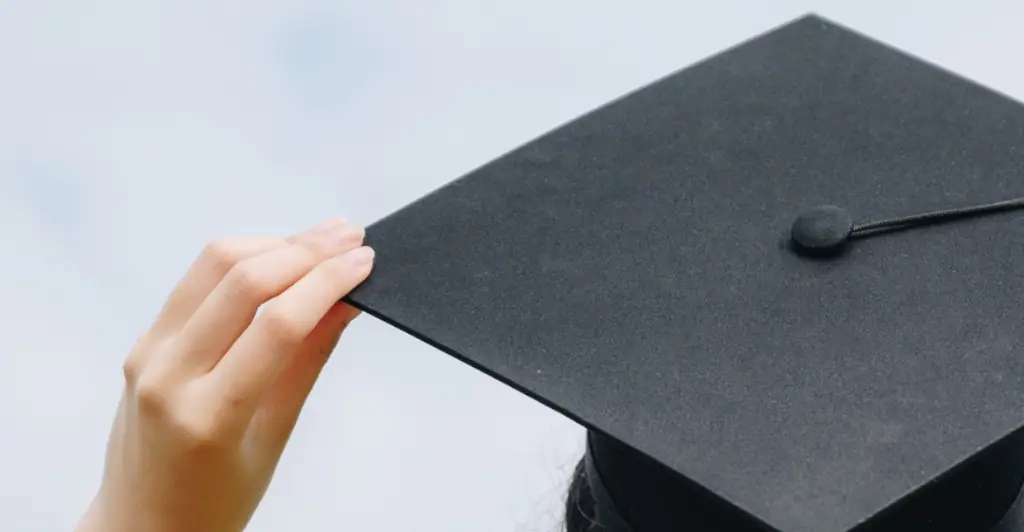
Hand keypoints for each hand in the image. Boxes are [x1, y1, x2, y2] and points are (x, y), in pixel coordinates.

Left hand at [76, 219, 373, 531]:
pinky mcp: (144, 341)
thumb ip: (308, 361)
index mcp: (208, 415)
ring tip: (322, 240)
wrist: (143, 523)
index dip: (328, 282)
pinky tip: (279, 258)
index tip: (364, 261)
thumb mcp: (274, 437)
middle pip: (242, 280)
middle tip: (351, 238)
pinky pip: (195, 281)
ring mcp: (148, 353)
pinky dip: (243, 259)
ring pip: (214, 264)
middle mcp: (169, 375)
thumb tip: (346, 301)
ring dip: (275, 242)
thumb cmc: (214, 499)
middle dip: (306, 249)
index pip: (278, 324)